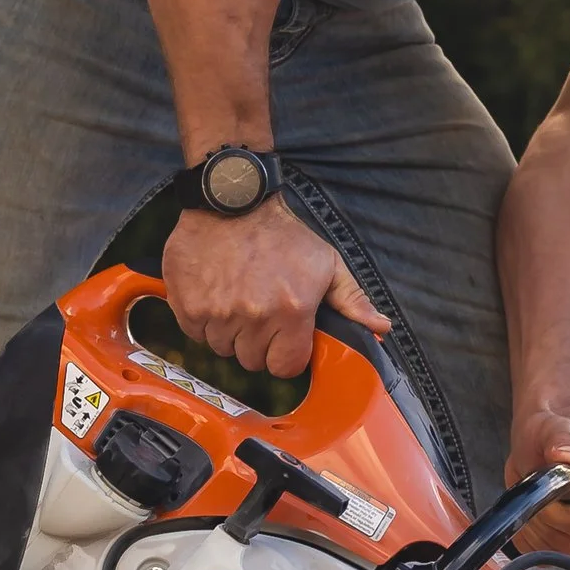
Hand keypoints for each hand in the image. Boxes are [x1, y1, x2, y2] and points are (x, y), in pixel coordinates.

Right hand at [161, 201, 387, 380]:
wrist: (233, 201)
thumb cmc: (283, 234)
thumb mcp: (327, 263)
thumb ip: (352, 301)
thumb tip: (381, 328)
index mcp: (292, 311)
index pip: (285, 367)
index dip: (285, 355)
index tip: (283, 339)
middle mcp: (254, 316)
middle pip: (252, 361)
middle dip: (258, 343)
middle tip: (259, 312)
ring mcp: (218, 312)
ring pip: (222, 349)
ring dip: (230, 333)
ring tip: (237, 300)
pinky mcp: (188, 305)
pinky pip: (195, 335)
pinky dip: (203, 322)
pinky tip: (215, 296)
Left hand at [509, 406, 569, 554]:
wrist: (546, 443)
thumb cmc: (553, 433)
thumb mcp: (555, 429)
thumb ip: (563, 440)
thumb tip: (568, 455)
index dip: (555, 512)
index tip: (540, 491)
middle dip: (546, 518)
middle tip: (535, 491)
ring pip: (561, 548)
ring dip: (538, 526)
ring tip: (536, 497)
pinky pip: (551, 553)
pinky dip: (534, 537)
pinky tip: (534, 512)